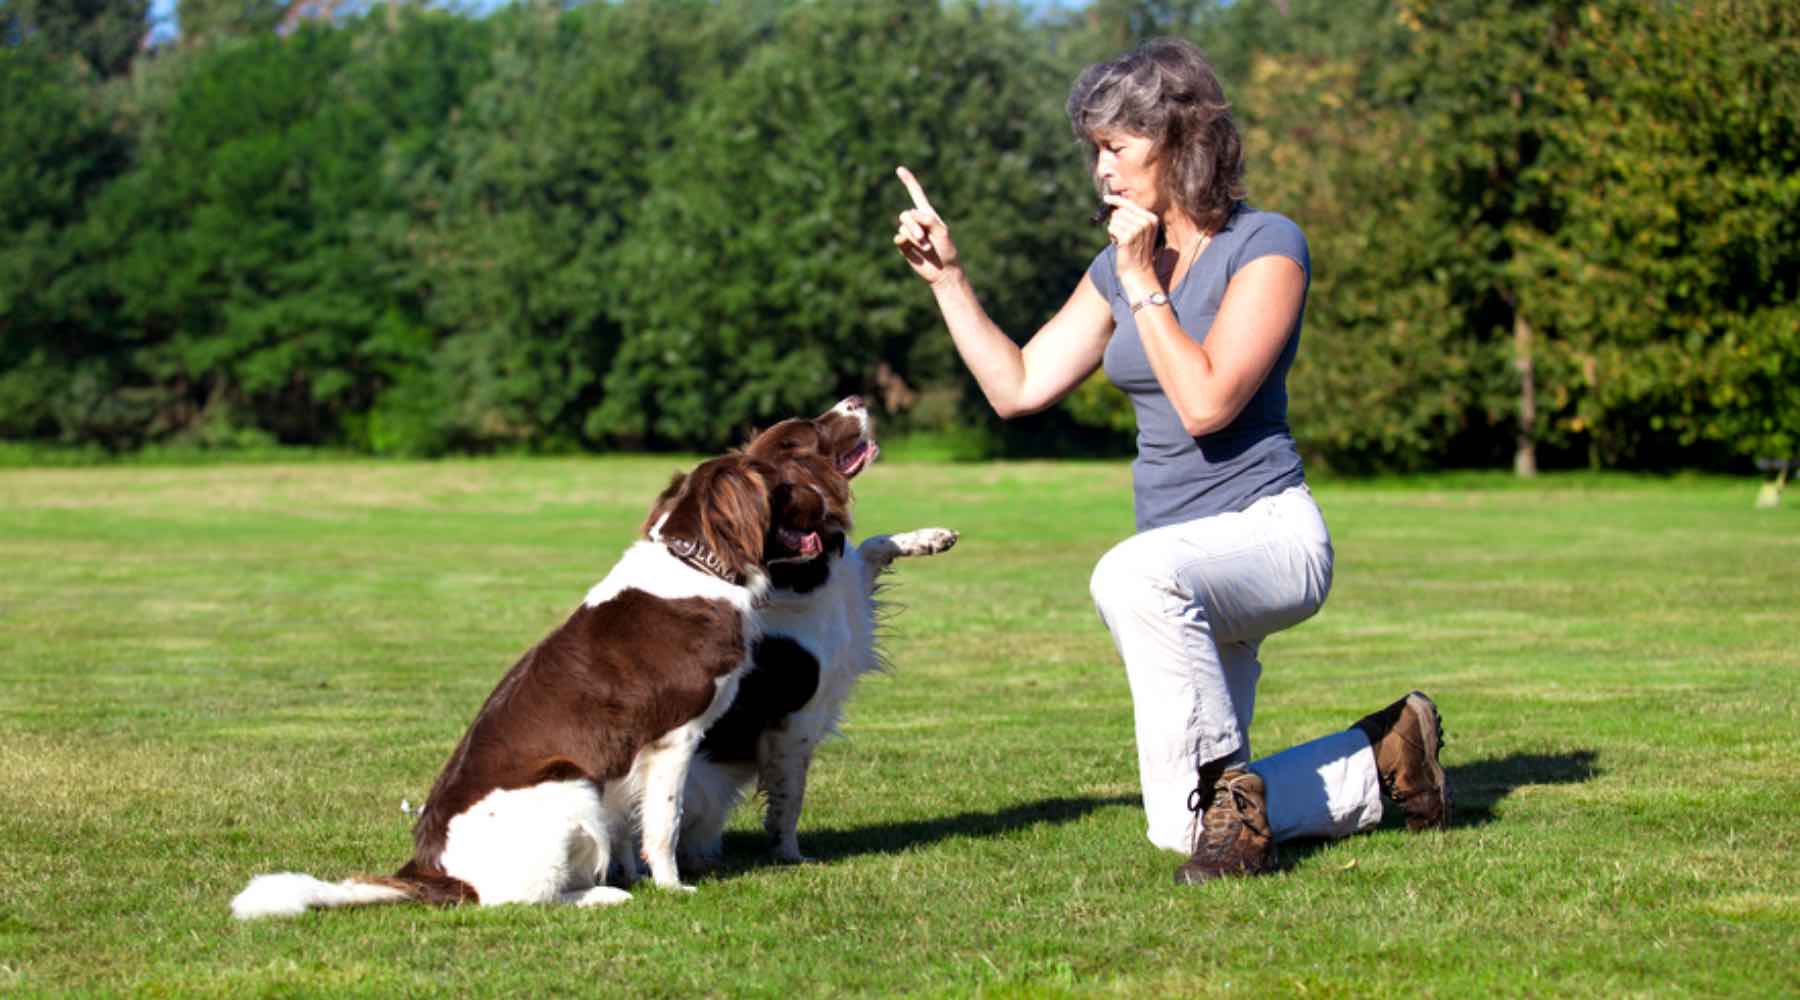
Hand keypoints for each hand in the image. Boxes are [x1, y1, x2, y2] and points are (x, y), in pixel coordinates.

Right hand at [893, 166, 960, 285]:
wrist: (943, 271)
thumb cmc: (947, 250)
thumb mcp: (943, 232)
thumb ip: (929, 220)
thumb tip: (912, 214)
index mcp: (928, 215)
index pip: (916, 194)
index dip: (909, 182)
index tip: (899, 169)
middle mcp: (917, 222)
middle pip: (906, 214)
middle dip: (913, 225)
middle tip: (924, 238)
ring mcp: (910, 234)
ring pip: (903, 227)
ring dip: (914, 237)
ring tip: (926, 247)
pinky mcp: (904, 246)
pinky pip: (898, 238)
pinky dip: (905, 241)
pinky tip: (911, 248)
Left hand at [1104, 193, 1160, 289]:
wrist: (1138, 272)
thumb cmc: (1135, 251)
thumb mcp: (1138, 231)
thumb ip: (1130, 217)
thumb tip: (1114, 204)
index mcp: (1151, 218)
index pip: (1130, 204)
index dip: (1116, 201)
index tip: (1106, 198)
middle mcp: (1146, 221)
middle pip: (1120, 211)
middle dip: (1116, 222)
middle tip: (1123, 236)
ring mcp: (1138, 229)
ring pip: (1114, 220)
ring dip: (1114, 230)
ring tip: (1122, 241)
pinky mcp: (1128, 237)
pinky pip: (1112, 228)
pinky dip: (1112, 236)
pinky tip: (1119, 244)